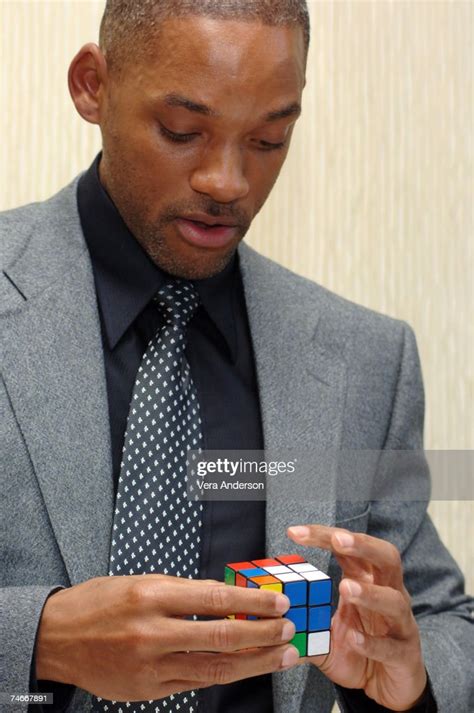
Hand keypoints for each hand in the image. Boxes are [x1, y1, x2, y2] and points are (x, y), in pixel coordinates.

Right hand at [35, 574, 298, 701]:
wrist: (56, 637)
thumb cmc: (100, 601)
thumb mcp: (140, 582)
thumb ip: (182, 592)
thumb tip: (225, 598)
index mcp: (151, 596)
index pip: (215, 599)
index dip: (252, 603)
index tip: (278, 601)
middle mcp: (152, 632)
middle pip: (221, 638)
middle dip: (262, 634)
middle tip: (289, 629)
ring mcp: (149, 666)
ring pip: (214, 669)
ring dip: (253, 662)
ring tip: (281, 655)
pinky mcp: (146, 690)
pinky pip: (193, 683)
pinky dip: (222, 675)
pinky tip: (243, 668)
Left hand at [288, 525, 427, 711]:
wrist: (386, 687)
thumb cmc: (356, 650)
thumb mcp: (324, 634)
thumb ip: (302, 622)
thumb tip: (267, 617)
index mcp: (366, 581)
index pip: (349, 549)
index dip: (325, 536)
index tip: (294, 532)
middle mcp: (388, 594)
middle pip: (386, 558)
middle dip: (363, 545)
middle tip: (338, 540)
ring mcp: (400, 624)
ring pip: (394, 600)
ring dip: (370, 593)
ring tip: (345, 588)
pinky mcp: (404, 655)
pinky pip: (392, 646)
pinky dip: (372, 643)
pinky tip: (354, 639)